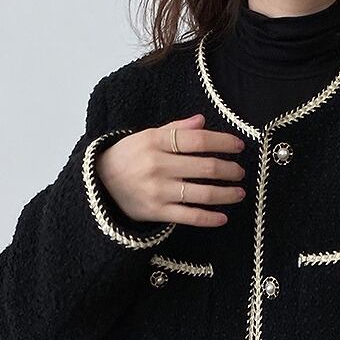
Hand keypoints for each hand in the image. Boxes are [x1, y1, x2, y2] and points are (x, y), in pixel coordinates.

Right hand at [96, 113, 245, 227]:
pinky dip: (209, 218)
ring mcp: (158, 190)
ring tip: (239, 192)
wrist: (99, 184)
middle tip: (240, 171)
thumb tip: (202, 122)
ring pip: (202, 193)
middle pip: (204, 166)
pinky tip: (223, 217)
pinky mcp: (157, 212)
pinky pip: (189, 216)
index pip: (198, 140)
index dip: (223, 142)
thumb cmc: (128, 157)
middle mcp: (158, 165)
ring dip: (226, 193)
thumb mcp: (146, 136)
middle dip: (229, 169)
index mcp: (156, 141)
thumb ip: (175, 130)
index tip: (239, 146)